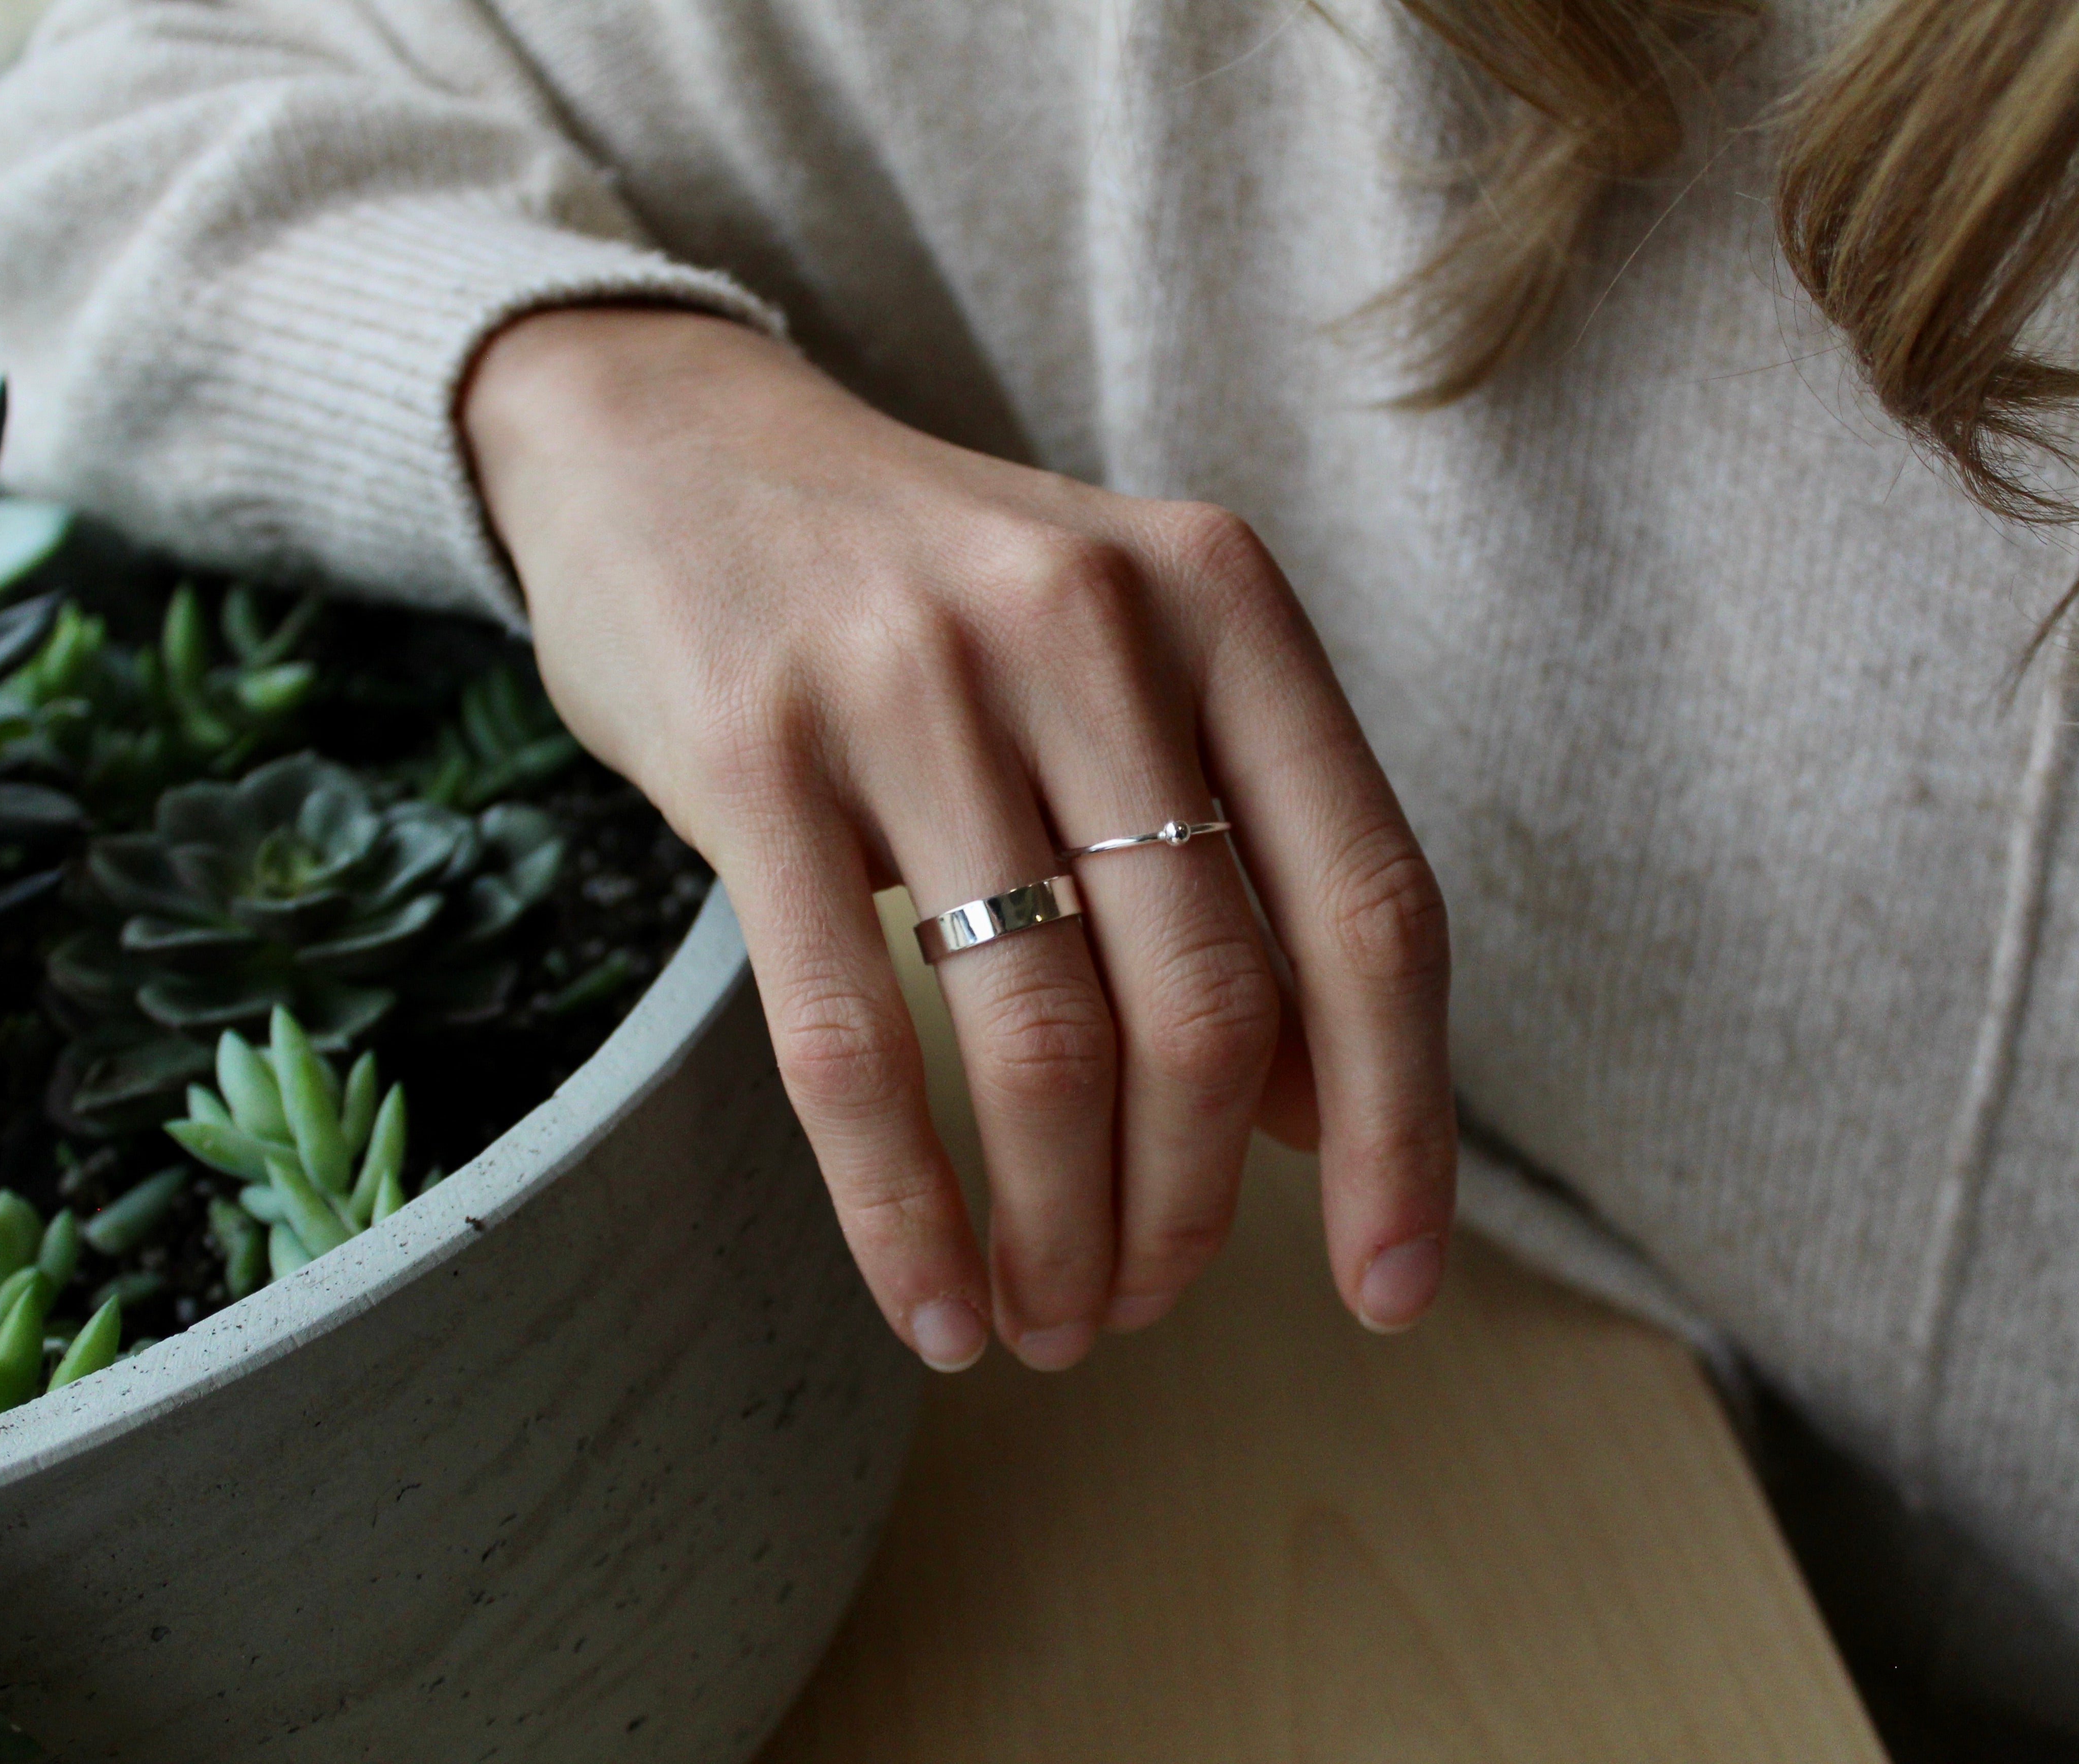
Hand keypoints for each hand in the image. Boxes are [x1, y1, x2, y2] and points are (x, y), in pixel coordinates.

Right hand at [462, 307, 1454, 1372]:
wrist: (674, 442)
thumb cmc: (929, 601)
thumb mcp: (1123, 678)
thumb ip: (1242, 865)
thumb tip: (1334, 1116)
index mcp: (1222, 605)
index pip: (1371, 908)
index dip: (1404, 1128)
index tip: (1390, 1290)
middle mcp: (1089, 626)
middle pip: (1209, 1005)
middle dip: (1188, 1211)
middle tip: (1141, 1307)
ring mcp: (912, 680)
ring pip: (1041, 1040)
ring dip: (1059, 1231)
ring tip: (1047, 1318)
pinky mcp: (753, 748)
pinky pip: (848, 1039)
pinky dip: (900, 1208)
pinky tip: (927, 1300)